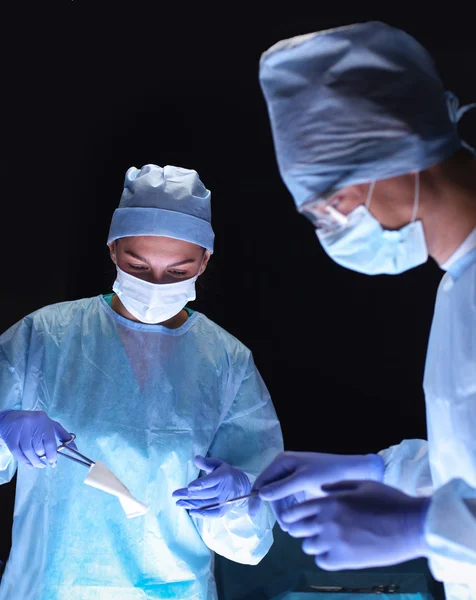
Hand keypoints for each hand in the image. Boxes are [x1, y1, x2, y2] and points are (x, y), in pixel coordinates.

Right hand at [0, 410, 75, 467]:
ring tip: (38, 464)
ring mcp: (20, 430)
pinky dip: (25, 462)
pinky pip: (18, 454)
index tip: (54, 463)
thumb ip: (63, 436)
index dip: (53, 455)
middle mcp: (32, 423)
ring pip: (29, 452)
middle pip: (39, 448)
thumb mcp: (50, 425)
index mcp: (44, 420)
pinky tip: (30, 465)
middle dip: (43, 458)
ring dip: (34, 462)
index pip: (50, 442)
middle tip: (44, 462)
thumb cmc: (34, 423)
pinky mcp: (10, 437)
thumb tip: (75, 449)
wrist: (9, 418)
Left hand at [173, 455, 250, 517]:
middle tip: (175, 495)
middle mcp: (224, 490)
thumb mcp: (218, 464)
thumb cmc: (226, 473)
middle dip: (189, 495)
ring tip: (178, 503)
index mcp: (223, 476)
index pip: (210, 481)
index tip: (189, 487)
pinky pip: (212, 514)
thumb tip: (196, 459)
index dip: (199, 484)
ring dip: (191, 504)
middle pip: (205, 494)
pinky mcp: (224, 509)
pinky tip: (191, 512)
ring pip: (206, 504)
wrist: (242, 485)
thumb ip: (207, 462)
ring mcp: (225, 501)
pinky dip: (202, 514)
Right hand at [250, 451, 383, 524]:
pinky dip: (292, 510)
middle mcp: (285, 468)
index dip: (255, 497)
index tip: (253, 515)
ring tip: (292, 528)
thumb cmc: (328, 472)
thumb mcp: (304, 480)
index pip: (262, 480)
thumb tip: (260, 495)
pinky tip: (298, 521)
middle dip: (275, 509)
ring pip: (281, 498)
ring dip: (284, 512)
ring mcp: (294, 477)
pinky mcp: (303, 485)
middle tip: (286, 527)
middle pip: (271, 491)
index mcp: (282, 462)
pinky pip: (290, 499)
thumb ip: (282, 487)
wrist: (354, 471)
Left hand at [281, 480, 429, 569]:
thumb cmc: (389, 501)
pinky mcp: (345, 561)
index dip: (292, 515)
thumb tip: (320, 489)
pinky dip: (325, 557)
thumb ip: (337, 486)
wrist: (411, 525)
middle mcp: (327, 522)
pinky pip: (322, 561)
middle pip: (298, 530)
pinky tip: (335, 552)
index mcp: (329, 502)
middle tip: (309, 530)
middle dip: (301, 529)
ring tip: (325, 541)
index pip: (296, 511)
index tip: (293, 519)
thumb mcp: (362, 484)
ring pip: (308, 547)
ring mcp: (335, 542)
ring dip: (314, 543)